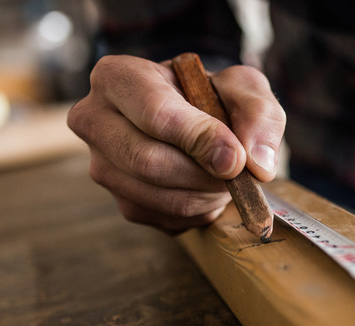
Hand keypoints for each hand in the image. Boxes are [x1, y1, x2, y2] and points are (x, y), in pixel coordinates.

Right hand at [67, 55, 285, 232]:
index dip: (201, 140)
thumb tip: (257, 164)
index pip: (155, 114)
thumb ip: (259, 115)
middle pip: (149, 162)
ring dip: (208, 194)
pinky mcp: (122, 202)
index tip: (236, 158)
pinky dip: (201, 209)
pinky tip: (208, 187)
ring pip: (162, 197)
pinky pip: (167, 218)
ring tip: (224, 175)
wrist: (200, 121)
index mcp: (117, 78)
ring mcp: (102, 166)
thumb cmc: (215, 96)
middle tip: (239, 173)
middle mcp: (95, 121)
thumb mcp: (244, 88)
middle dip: (206, 175)